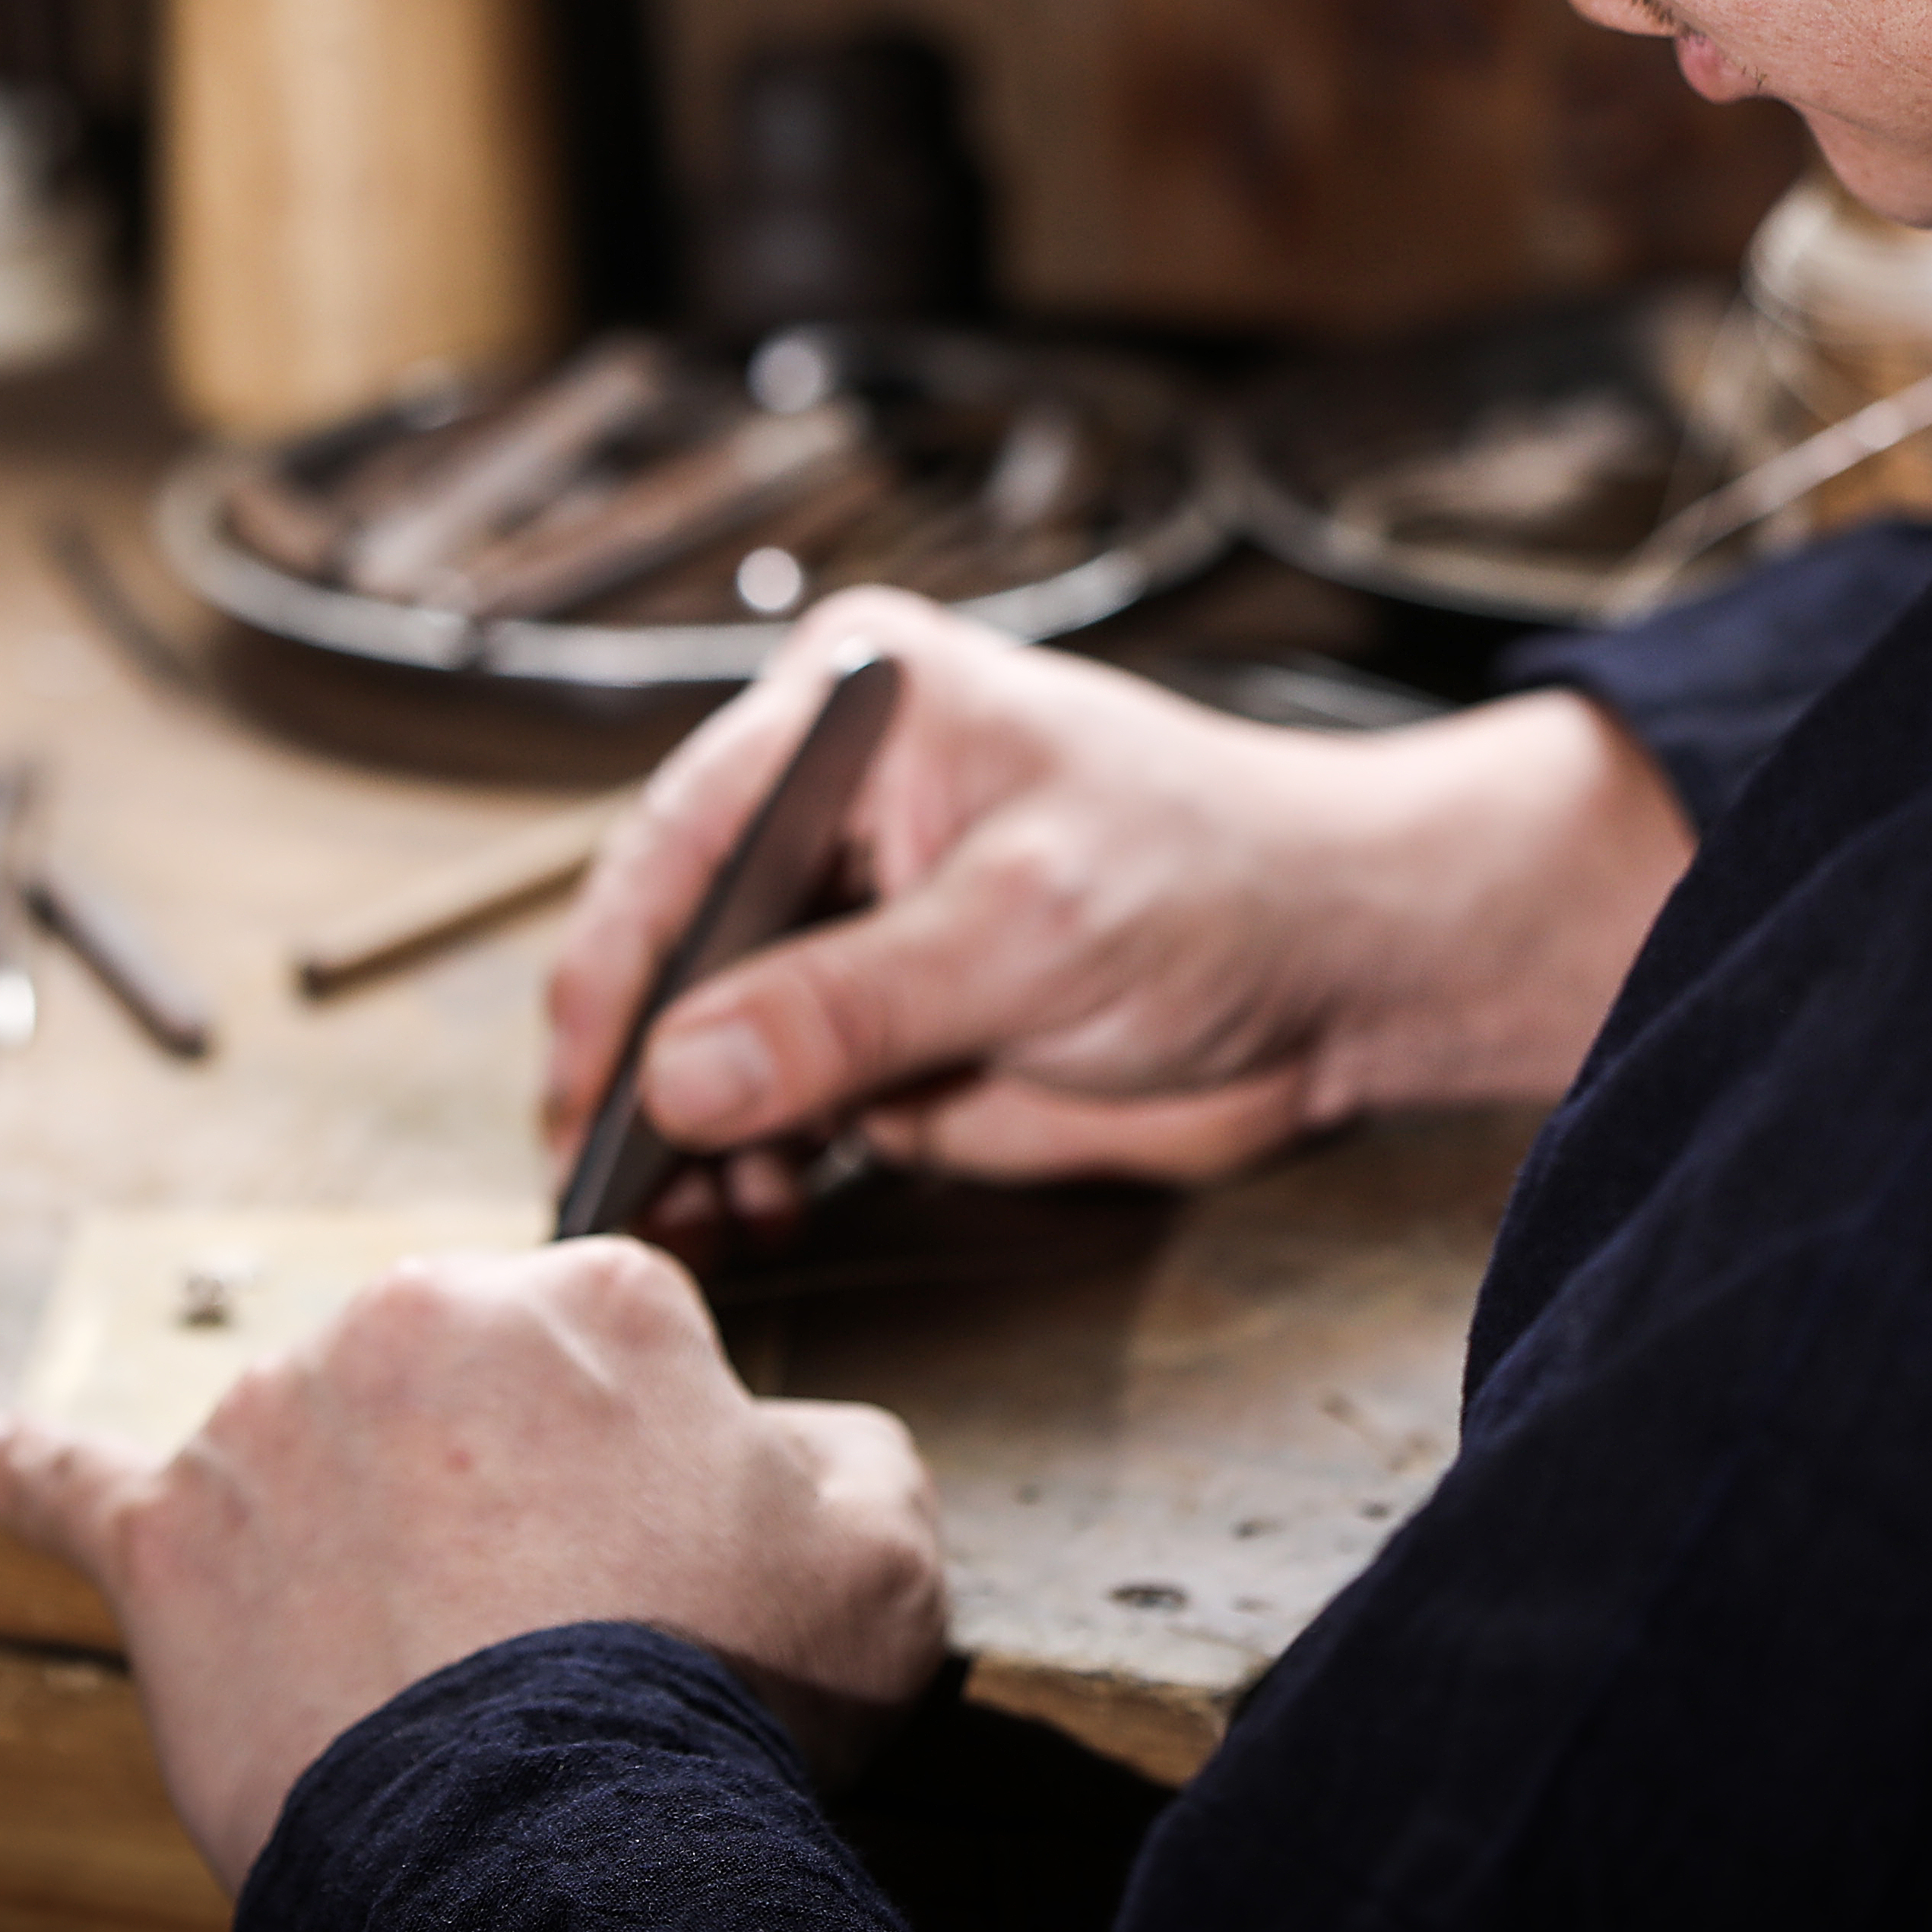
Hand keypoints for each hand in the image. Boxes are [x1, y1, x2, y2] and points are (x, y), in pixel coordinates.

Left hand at [0, 1240, 946, 1889]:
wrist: (548, 1850)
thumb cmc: (717, 1700)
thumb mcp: (882, 1553)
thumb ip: (843, 1448)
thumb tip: (786, 1440)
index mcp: (584, 1299)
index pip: (614, 1337)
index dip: (643, 1458)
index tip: (651, 1553)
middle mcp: (410, 1320)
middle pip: (452, 1378)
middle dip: (494, 1479)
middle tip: (547, 1620)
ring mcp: (271, 1424)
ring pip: (311, 1447)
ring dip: (347, 1523)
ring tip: (409, 1655)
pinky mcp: (165, 1540)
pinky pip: (82, 1484)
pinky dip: (38, 1468)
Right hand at [543, 589, 1693, 1245]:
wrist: (1348, 969)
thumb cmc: (1220, 880)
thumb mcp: (1026, 932)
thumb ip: (849, 1005)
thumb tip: (682, 1073)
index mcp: (846, 713)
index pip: (678, 840)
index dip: (616, 974)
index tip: (583, 1095)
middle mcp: (827, 805)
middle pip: (674, 941)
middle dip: (639, 1069)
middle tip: (611, 1186)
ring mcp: (852, 919)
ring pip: (713, 1036)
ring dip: (692, 1134)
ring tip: (688, 1219)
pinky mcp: (886, 1021)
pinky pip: (782, 1098)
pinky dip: (754, 1162)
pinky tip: (745, 1213)